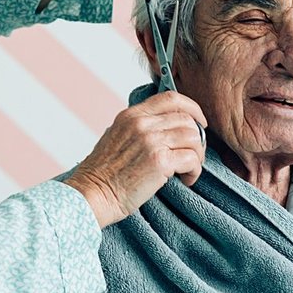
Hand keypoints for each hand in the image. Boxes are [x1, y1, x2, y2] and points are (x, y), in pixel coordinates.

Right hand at [63, 91, 206, 227]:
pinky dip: (194, 171)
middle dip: (197, 139)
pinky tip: (186, 179)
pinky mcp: (159, 162)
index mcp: (132, 116)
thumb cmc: (103, 173)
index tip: (199, 122)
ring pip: (193, 138)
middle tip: (193, 156)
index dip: (192, 108)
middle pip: (187, 120)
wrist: (93, 194)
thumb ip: (139, 128)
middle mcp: (142, 124)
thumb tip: (165, 128)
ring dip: (197, 156)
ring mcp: (151, 142)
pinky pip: (192, 159)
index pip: (171, 98)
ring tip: (188, 170)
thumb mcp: (116, 136)